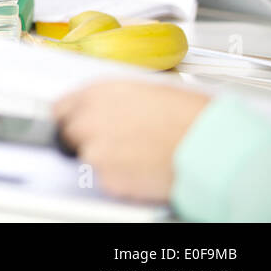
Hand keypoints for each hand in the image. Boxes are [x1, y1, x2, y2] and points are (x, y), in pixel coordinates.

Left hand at [54, 81, 210, 202]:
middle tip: (118, 142)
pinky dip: (121, 177)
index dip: (72, 117)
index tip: (77, 124)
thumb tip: (106, 108)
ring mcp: (95, 151)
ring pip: (88, 158)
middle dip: (88, 138)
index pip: (60, 108)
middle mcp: (89, 120)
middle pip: (70, 134)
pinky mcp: (108, 179)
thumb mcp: (145, 91)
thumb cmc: (190, 116)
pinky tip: (144, 167)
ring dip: (106, 158)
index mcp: (97, 93)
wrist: (209, 146)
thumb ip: (114, 99)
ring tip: (139, 154)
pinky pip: (106, 180)